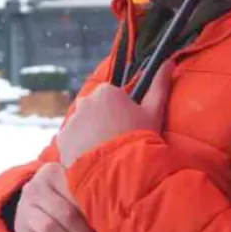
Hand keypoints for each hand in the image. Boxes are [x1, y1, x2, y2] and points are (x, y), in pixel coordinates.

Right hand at [14, 162, 93, 231]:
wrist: (31, 200)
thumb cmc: (63, 194)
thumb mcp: (72, 185)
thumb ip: (88, 193)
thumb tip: (112, 216)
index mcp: (53, 173)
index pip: (76, 193)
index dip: (90, 210)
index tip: (99, 219)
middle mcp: (36, 188)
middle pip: (65, 213)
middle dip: (81, 230)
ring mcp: (25, 208)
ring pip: (49, 229)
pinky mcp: (21, 229)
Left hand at [56, 61, 173, 168]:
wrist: (121, 169)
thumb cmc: (140, 137)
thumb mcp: (155, 111)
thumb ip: (160, 85)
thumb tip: (169, 61)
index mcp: (106, 91)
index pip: (112, 98)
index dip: (121, 113)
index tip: (128, 128)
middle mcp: (84, 101)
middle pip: (95, 111)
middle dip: (103, 122)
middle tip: (117, 141)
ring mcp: (71, 120)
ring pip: (82, 126)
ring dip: (90, 135)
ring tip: (105, 153)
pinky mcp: (62, 139)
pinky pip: (71, 141)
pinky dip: (78, 148)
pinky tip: (92, 159)